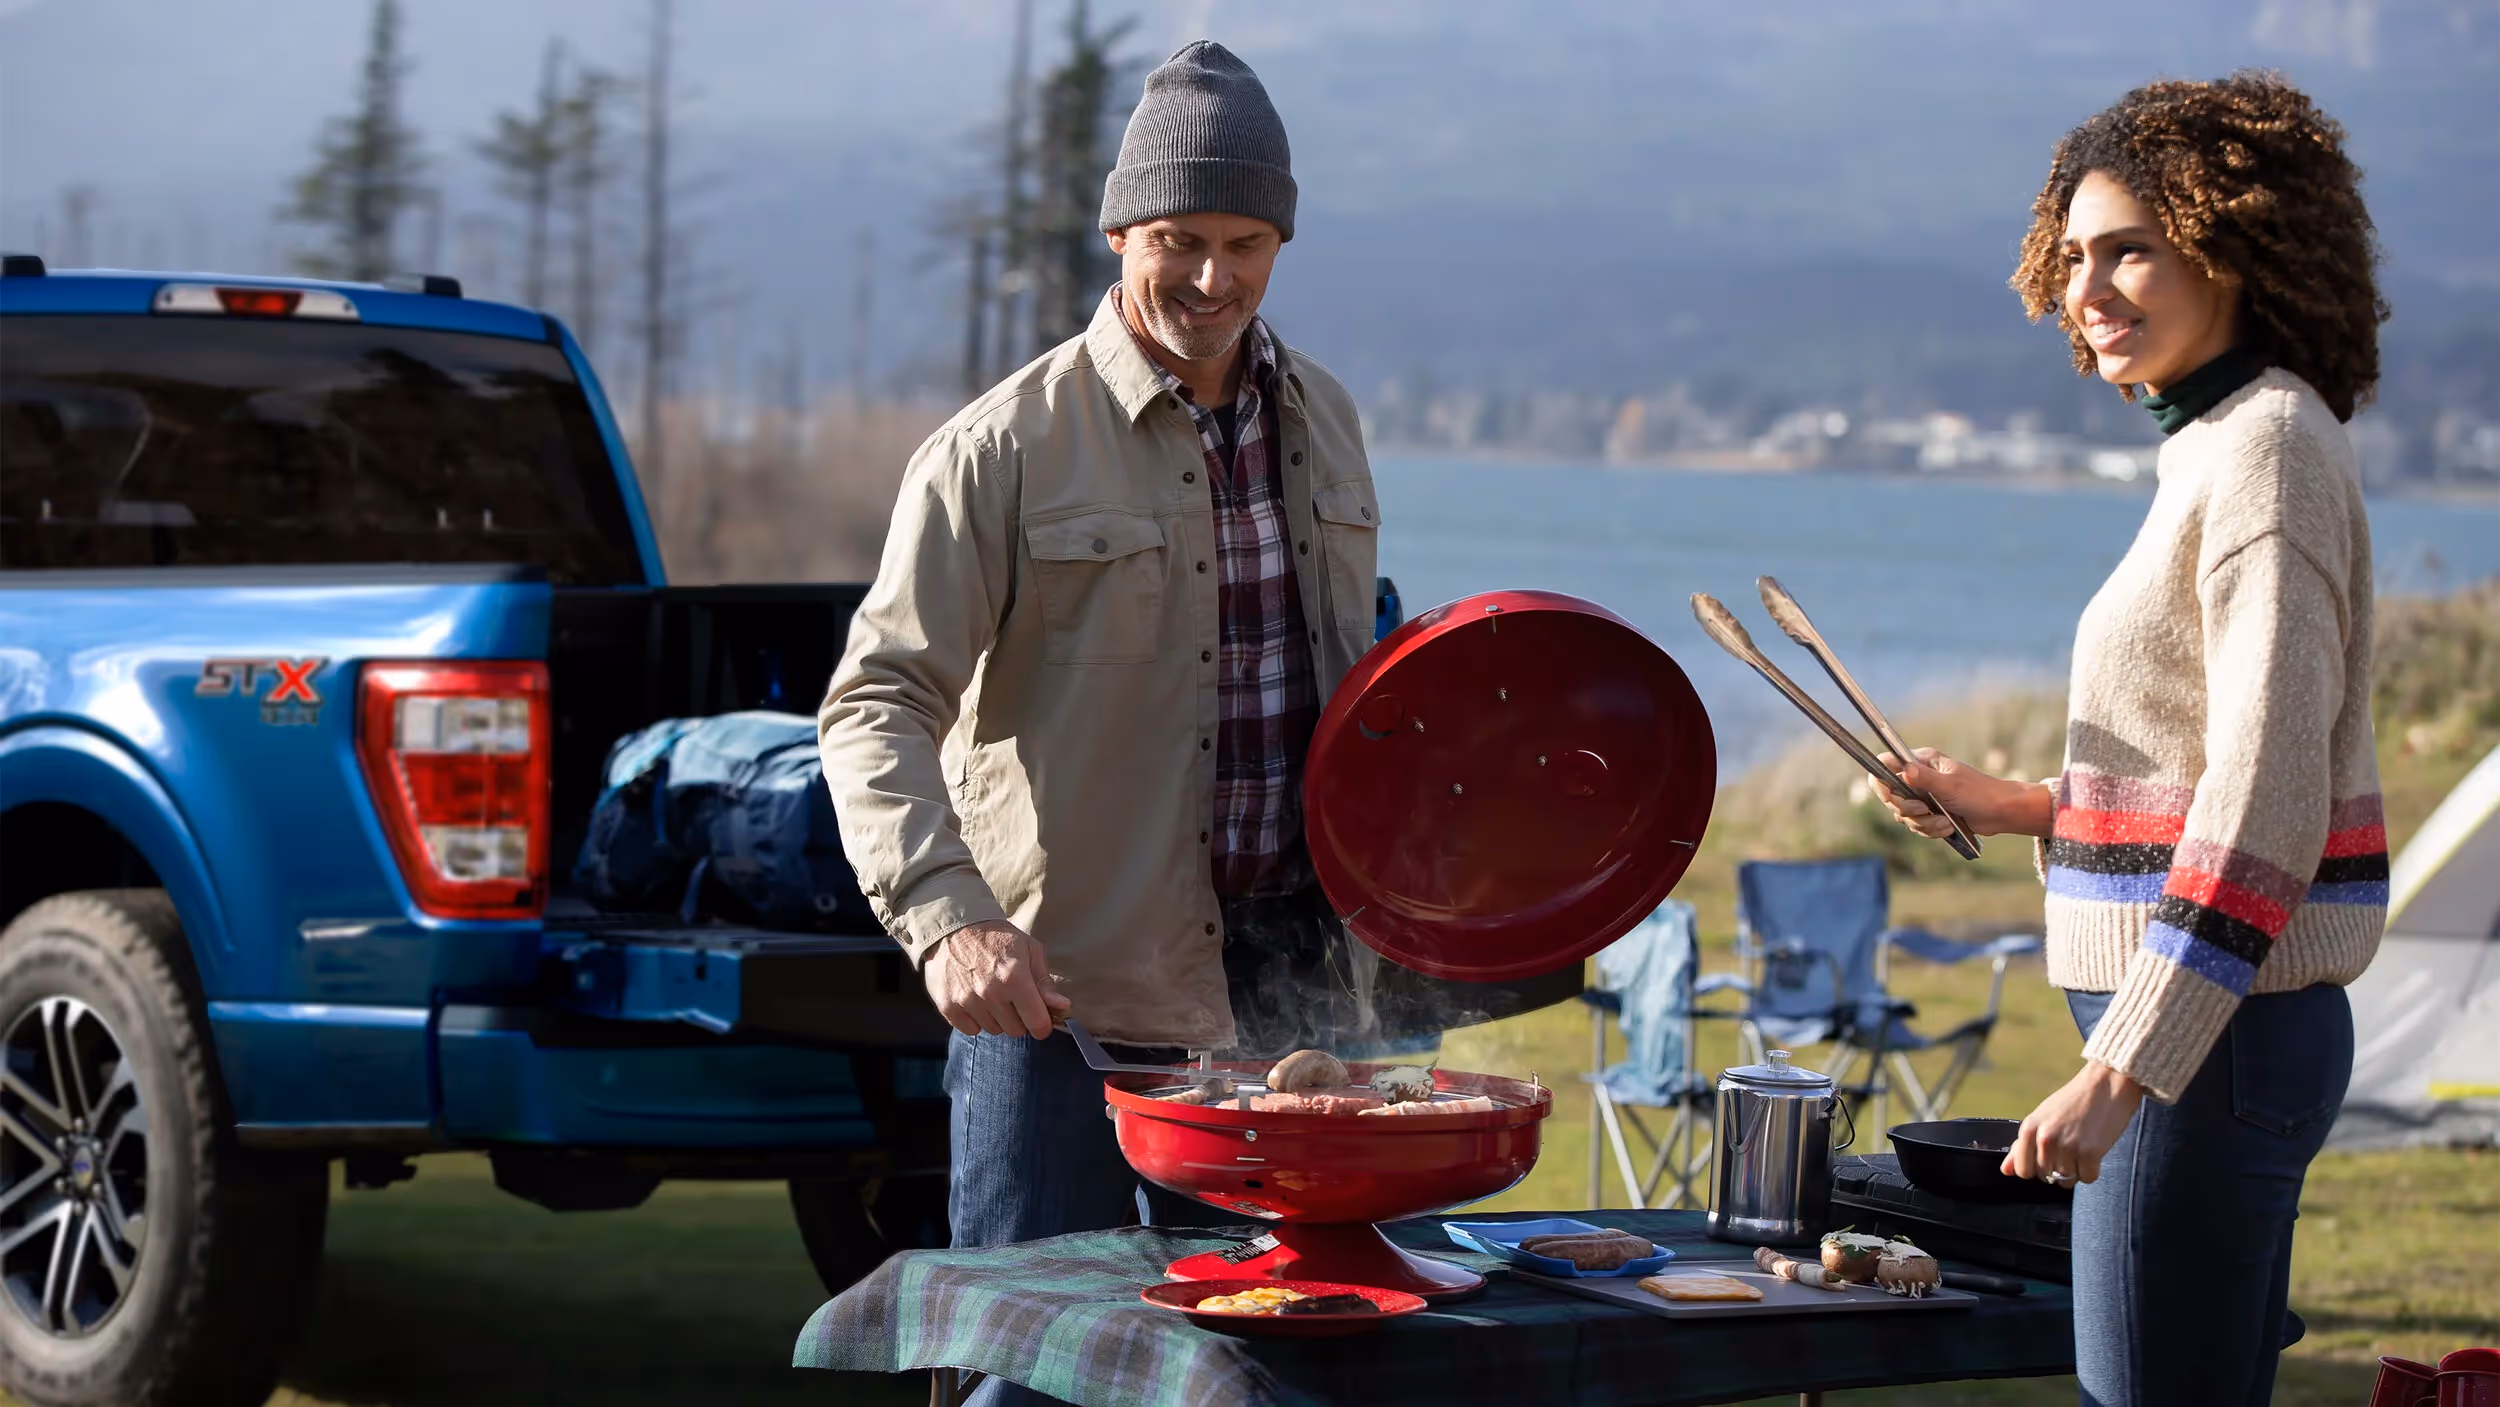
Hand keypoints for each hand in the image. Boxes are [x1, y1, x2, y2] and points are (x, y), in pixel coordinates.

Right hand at [922, 920, 1069, 1039]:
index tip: (1039, 1017)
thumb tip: (1062, 1007)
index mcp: (1015, 978)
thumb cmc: (997, 938)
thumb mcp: (1030, 951)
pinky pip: (970, 1030)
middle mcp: (991, 993)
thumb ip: (1045, 983)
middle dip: (1018, 1018)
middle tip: (1012, 998)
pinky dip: (975, 1020)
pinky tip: (975, 1000)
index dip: (1042, 1024)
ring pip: (993, 1030)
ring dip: (996, 1018)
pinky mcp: (947, 1006)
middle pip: (1015, 1030)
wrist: (955, 927)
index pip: (1037, 1024)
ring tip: (991, 994)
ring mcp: (967, 1001)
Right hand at [1871, 747, 2055, 839]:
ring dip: (1923, 823)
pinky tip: (1947, 827)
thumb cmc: (1980, 793)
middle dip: (1907, 809)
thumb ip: (1924, 779)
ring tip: (1944, 822)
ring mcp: (1923, 796)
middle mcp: (1918, 777)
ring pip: (1903, 815)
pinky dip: (1930, 830)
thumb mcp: (1951, 785)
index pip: (1885, 765)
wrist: (2001, 813)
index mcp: (1921, 762)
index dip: (1881, 782)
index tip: (1891, 797)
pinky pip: (1916, 826)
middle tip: (1923, 810)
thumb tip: (1904, 771)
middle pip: (1891, 796)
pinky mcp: (1929, 813)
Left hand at [2001, 1061, 2143, 1184]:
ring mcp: (2068, 1146)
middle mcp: (2045, 1139)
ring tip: (2081, 1148)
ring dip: (2076, 1170)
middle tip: (2069, 1150)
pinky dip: (2092, 1170)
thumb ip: (2022, 1145)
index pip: (2023, 1170)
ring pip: (2067, 1180)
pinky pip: (2087, 1178)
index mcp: (2029, 1129)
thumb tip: (2006, 1170)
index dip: (2035, 1169)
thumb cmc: (2073, 1102)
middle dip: (2056, 1170)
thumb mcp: (2041, 1118)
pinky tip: (2093, 1153)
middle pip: (2045, 1177)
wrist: (2105, 1085)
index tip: (2046, 1159)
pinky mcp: (2090, 1152)